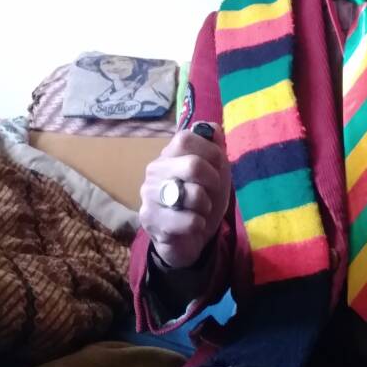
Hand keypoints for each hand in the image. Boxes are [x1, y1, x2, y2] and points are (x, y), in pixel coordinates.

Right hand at [139, 122, 231, 269]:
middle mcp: (154, 171)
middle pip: (193, 165)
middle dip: (214, 181)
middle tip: (211, 192)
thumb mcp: (215, 172)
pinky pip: (189, 221)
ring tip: (199, 211)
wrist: (187, 238)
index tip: (217, 167)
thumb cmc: (200, 200)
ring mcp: (149, 196)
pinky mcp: (151, 220)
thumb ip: (215, 147)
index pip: (185, 139)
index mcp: (168, 155)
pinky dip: (199, 224)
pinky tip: (192, 226)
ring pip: (193, 195)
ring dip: (206, 206)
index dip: (210, 152)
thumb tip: (214, 128)